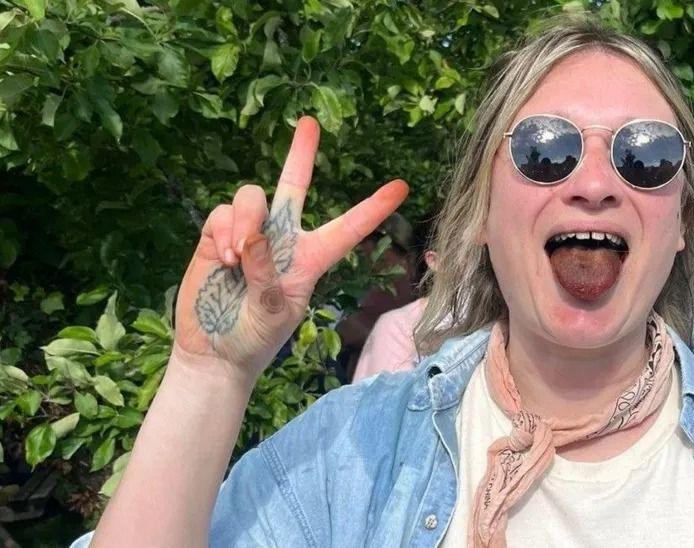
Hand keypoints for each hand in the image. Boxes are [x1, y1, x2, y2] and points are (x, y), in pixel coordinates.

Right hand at [172, 116, 407, 382]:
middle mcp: (283, 240)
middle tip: (309, 121)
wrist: (213, 351)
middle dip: (300, 152)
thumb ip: (266, 276)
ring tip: (238, 258)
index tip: (401, 187)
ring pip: (253, 197)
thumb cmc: (255, 338)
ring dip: (246, 220)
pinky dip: (225, 230)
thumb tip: (254, 238)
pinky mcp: (218, 237)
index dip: (374, 208)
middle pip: (293, 185)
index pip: (348, 229)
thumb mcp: (273, 313)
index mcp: (311, 259)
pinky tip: (225, 259)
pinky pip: (222, 213)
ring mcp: (249, 235)